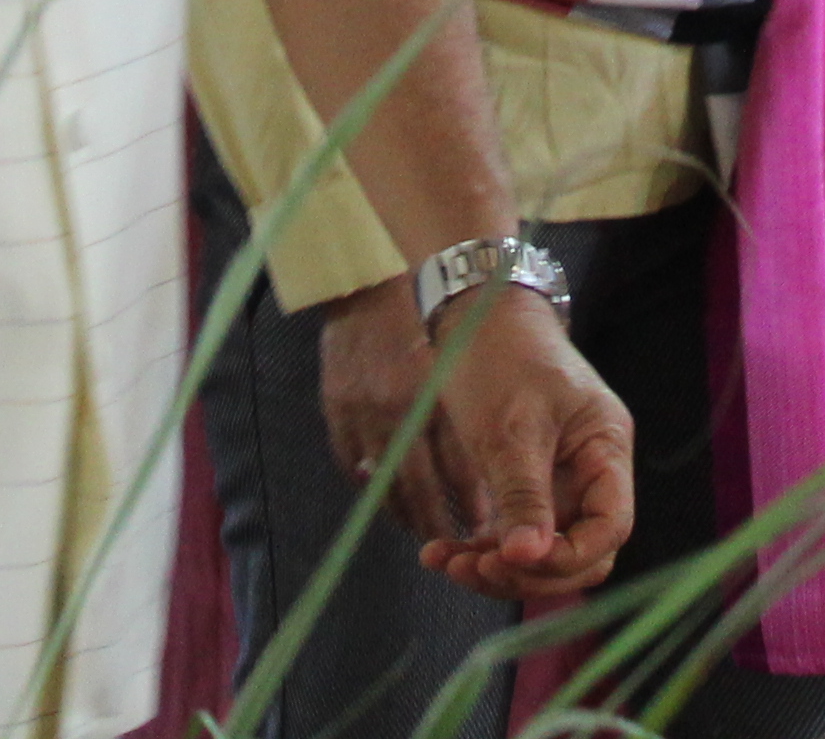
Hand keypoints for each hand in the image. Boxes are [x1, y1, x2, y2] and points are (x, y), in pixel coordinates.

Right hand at [317, 278, 461, 535]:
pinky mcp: (335, 408)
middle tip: (454, 542)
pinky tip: (388, 498)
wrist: (373, 281)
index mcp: (440, 392)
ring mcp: (362, 410)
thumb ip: (473, 412)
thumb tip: (489, 475)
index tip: (486, 527)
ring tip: (424, 530)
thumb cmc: (431, 322)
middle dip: (438, 521)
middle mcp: (400, 406)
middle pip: (419, 487)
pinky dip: (371, 487)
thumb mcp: (463, 359)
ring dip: (404, 513)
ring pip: (382, 484)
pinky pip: (352, 465)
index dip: (473, 504)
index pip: (459, 469)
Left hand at [409, 287, 635, 600]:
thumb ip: (524, 494)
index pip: (610, 527)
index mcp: (606, 450)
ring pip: (540, 551)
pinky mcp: (524, 484)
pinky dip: (480, 549)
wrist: (474, 314)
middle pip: (579, 551)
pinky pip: (512, 535)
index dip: (568, 557)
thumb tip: (527, 559)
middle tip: (471, 569)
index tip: (513, 560)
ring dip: (496, 567)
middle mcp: (590, 471)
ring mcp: (558, 481)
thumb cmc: (501, 356)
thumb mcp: (511, 427)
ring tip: (444, 562)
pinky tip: (440, 551)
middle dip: (527, 572)